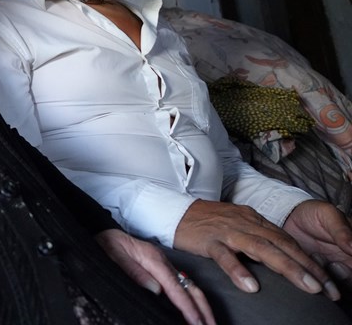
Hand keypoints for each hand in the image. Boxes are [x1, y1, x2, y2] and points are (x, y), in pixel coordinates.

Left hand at [96, 229, 214, 324]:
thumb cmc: (108, 244)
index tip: (196, 322)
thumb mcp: (114, 255)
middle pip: (190, 288)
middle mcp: (163, 262)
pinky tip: (195, 310)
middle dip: (203, 309)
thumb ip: (134, 271)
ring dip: (202, 306)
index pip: (175, 287)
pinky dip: (193, 300)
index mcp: (153, 259)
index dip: (187, 307)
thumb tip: (155, 290)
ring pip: (190, 287)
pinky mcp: (162, 269)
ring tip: (209, 323)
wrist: (104, 232)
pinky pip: (183, 286)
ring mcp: (165, 265)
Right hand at [173, 199, 338, 299]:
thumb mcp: (237, 226)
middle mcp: (245, 223)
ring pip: (262, 249)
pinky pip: (225, 257)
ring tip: (306, 286)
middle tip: (326, 287)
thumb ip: (257, 238)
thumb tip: (281, 256)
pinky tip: (250, 286)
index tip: (327, 280)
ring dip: (287, 267)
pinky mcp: (208, 240)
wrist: (172, 211)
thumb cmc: (205, 222)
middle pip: (281, 244)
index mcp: (253, 220)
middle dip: (307, 266)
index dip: (309, 260)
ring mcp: (227, 231)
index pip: (287, 241)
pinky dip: (239, 271)